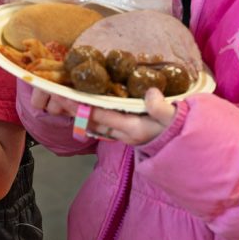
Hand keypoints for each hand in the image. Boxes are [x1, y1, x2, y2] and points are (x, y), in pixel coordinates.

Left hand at [31, 86, 176, 145]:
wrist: (183, 147)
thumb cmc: (178, 128)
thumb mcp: (174, 117)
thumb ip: (161, 107)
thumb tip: (150, 93)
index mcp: (131, 127)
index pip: (98, 116)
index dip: (79, 106)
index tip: (62, 95)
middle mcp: (122, 134)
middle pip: (90, 122)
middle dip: (72, 110)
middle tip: (55, 94)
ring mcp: (122, 136)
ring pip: (93, 125)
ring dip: (78, 114)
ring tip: (63, 99)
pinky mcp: (124, 134)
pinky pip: (100, 126)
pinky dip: (89, 117)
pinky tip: (82, 106)